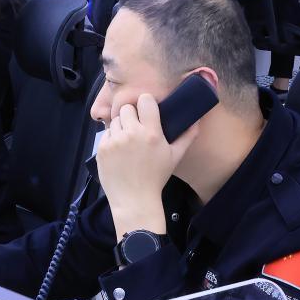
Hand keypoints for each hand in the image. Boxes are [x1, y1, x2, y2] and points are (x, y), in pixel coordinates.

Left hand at [96, 93, 198, 238]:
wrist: (134, 199)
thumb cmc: (156, 177)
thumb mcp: (174, 157)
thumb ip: (186, 137)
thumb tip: (197, 122)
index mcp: (152, 133)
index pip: (145, 100)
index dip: (145, 103)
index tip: (147, 111)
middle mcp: (132, 134)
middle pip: (127, 108)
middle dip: (132, 115)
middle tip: (136, 128)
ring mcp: (115, 140)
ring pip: (115, 120)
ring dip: (121, 127)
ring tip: (127, 141)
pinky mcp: (102, 148)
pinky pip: (106, 133)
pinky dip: (111, 139)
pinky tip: (118, 151)